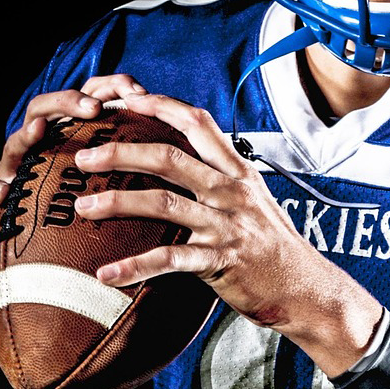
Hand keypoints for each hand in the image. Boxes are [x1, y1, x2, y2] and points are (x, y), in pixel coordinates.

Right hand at [0, 72, 148, 272]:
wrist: (38, 264)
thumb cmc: (84, 220)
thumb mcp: (114, 189)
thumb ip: (139, 167)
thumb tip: (189, 154)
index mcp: (72, 138)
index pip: (88, 97)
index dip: (110, 88)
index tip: (138, 93)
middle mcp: (42, 148)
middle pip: (46, 109)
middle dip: (68, 102)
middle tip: (93, 108)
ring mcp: (15, 170)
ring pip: (13, 143)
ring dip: (25, 135)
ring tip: (40, 131)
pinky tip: (4, 190)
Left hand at [71, 92, 383, 376]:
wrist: (305, 288)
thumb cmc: (273, 244)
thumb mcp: (253, 199)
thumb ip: (220, 176)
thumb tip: (183, 156)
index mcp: (237, 170)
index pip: (196, 123)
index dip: (158, 106)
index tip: (122, 100)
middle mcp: (231, 191)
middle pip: (169, 157)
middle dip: (122, 152)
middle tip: (84, 156)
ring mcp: (226, 226)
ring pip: (164, 203)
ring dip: (118, 203)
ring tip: (84, 206)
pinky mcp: (220, 261)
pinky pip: (170, 260)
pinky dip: (135, 267)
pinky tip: (107, 275)